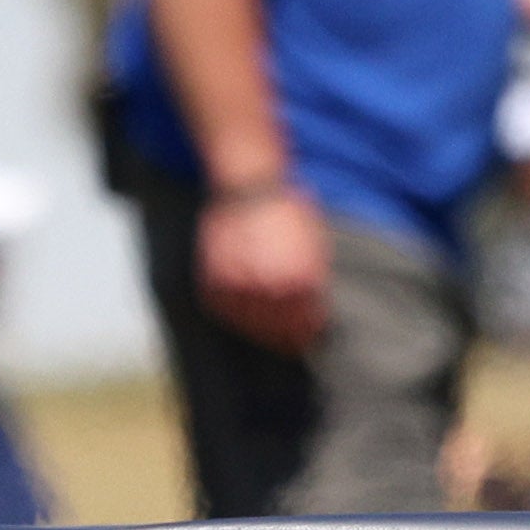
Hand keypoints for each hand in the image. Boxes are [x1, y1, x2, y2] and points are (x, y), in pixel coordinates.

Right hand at [193, 178, 330, 356]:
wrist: (249, 184)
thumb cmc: (287, 210)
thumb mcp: (315, 243)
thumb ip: (314, 278)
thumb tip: (315, 310)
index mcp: (301, 280)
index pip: (305, 323)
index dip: (307, 334)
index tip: (307, 340)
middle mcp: (270, 286)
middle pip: (278, 329)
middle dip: (285, 339)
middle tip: (288, 345)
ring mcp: (240, 284)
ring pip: (249, 324)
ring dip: (258, 330)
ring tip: (264, 330)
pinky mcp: (215, 279)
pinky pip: (223, 309)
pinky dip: (232, 314)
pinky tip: (241, 312)